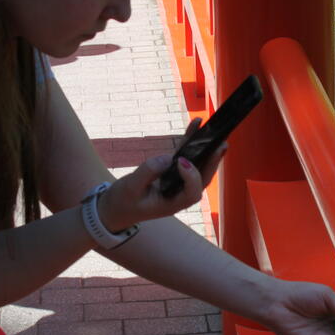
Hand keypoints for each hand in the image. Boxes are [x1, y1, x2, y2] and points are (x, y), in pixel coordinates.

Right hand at [98, 143, 221, 231]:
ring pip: (197, 167)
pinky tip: (195, 126)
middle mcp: (179, 194)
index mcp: (172, 204)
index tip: (181, 161)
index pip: (191, 192)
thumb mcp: (130, 188)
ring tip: (215, 133)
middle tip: (221, 144)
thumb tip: (167, 158)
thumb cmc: (122, 202)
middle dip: (212, 162)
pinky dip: (190, 143)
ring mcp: (177, 183)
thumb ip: (147, 173)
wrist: (114, 208)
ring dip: (206, 150)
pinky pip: (185, 157)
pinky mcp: (171, 173)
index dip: (191, 177)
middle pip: (201, 179)